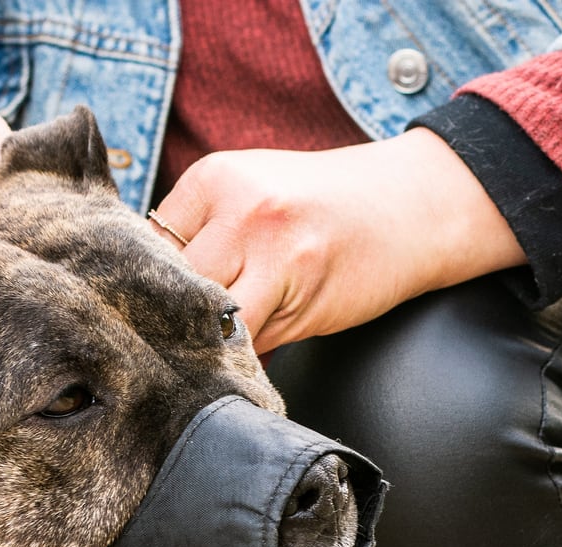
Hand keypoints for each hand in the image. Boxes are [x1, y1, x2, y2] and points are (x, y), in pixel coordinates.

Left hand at [151, 129, 524, 352]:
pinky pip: (251, 341)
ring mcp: (272, 253)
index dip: (153, 283)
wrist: (413, 205)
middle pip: (173, 286)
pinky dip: (248, 353)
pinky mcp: (302, 296)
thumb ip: (204, 230)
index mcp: (216, 178)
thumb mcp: (256, 190)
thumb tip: (149, 295)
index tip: (159, 305)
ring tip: (221, 346)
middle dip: (177, 317)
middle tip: (182, 339)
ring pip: (210, 320)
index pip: (150, 246)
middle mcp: (240, 210)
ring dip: (212, 342)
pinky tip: (260, 344)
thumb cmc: (327, 205)